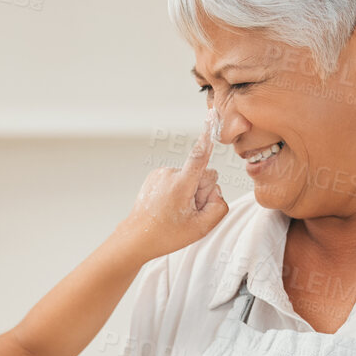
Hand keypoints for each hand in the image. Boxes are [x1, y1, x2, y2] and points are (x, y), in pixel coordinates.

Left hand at [119, 110, 227, 260]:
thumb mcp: (201, 228)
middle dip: (202, 192)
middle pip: (202, 174)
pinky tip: (169, 206)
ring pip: (189, 177)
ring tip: (176, 212)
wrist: (137, 237)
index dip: (207, 137)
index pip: (199, 156)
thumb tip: (216, 192)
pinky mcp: (155, 176)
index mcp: (181, 185)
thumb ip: (219, 207)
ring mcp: (160, 174)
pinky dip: (178, 191)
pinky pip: (177, 179)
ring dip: (189, 193)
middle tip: (189, 212)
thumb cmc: (167, 234)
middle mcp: (169, 174)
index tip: (211, 117)